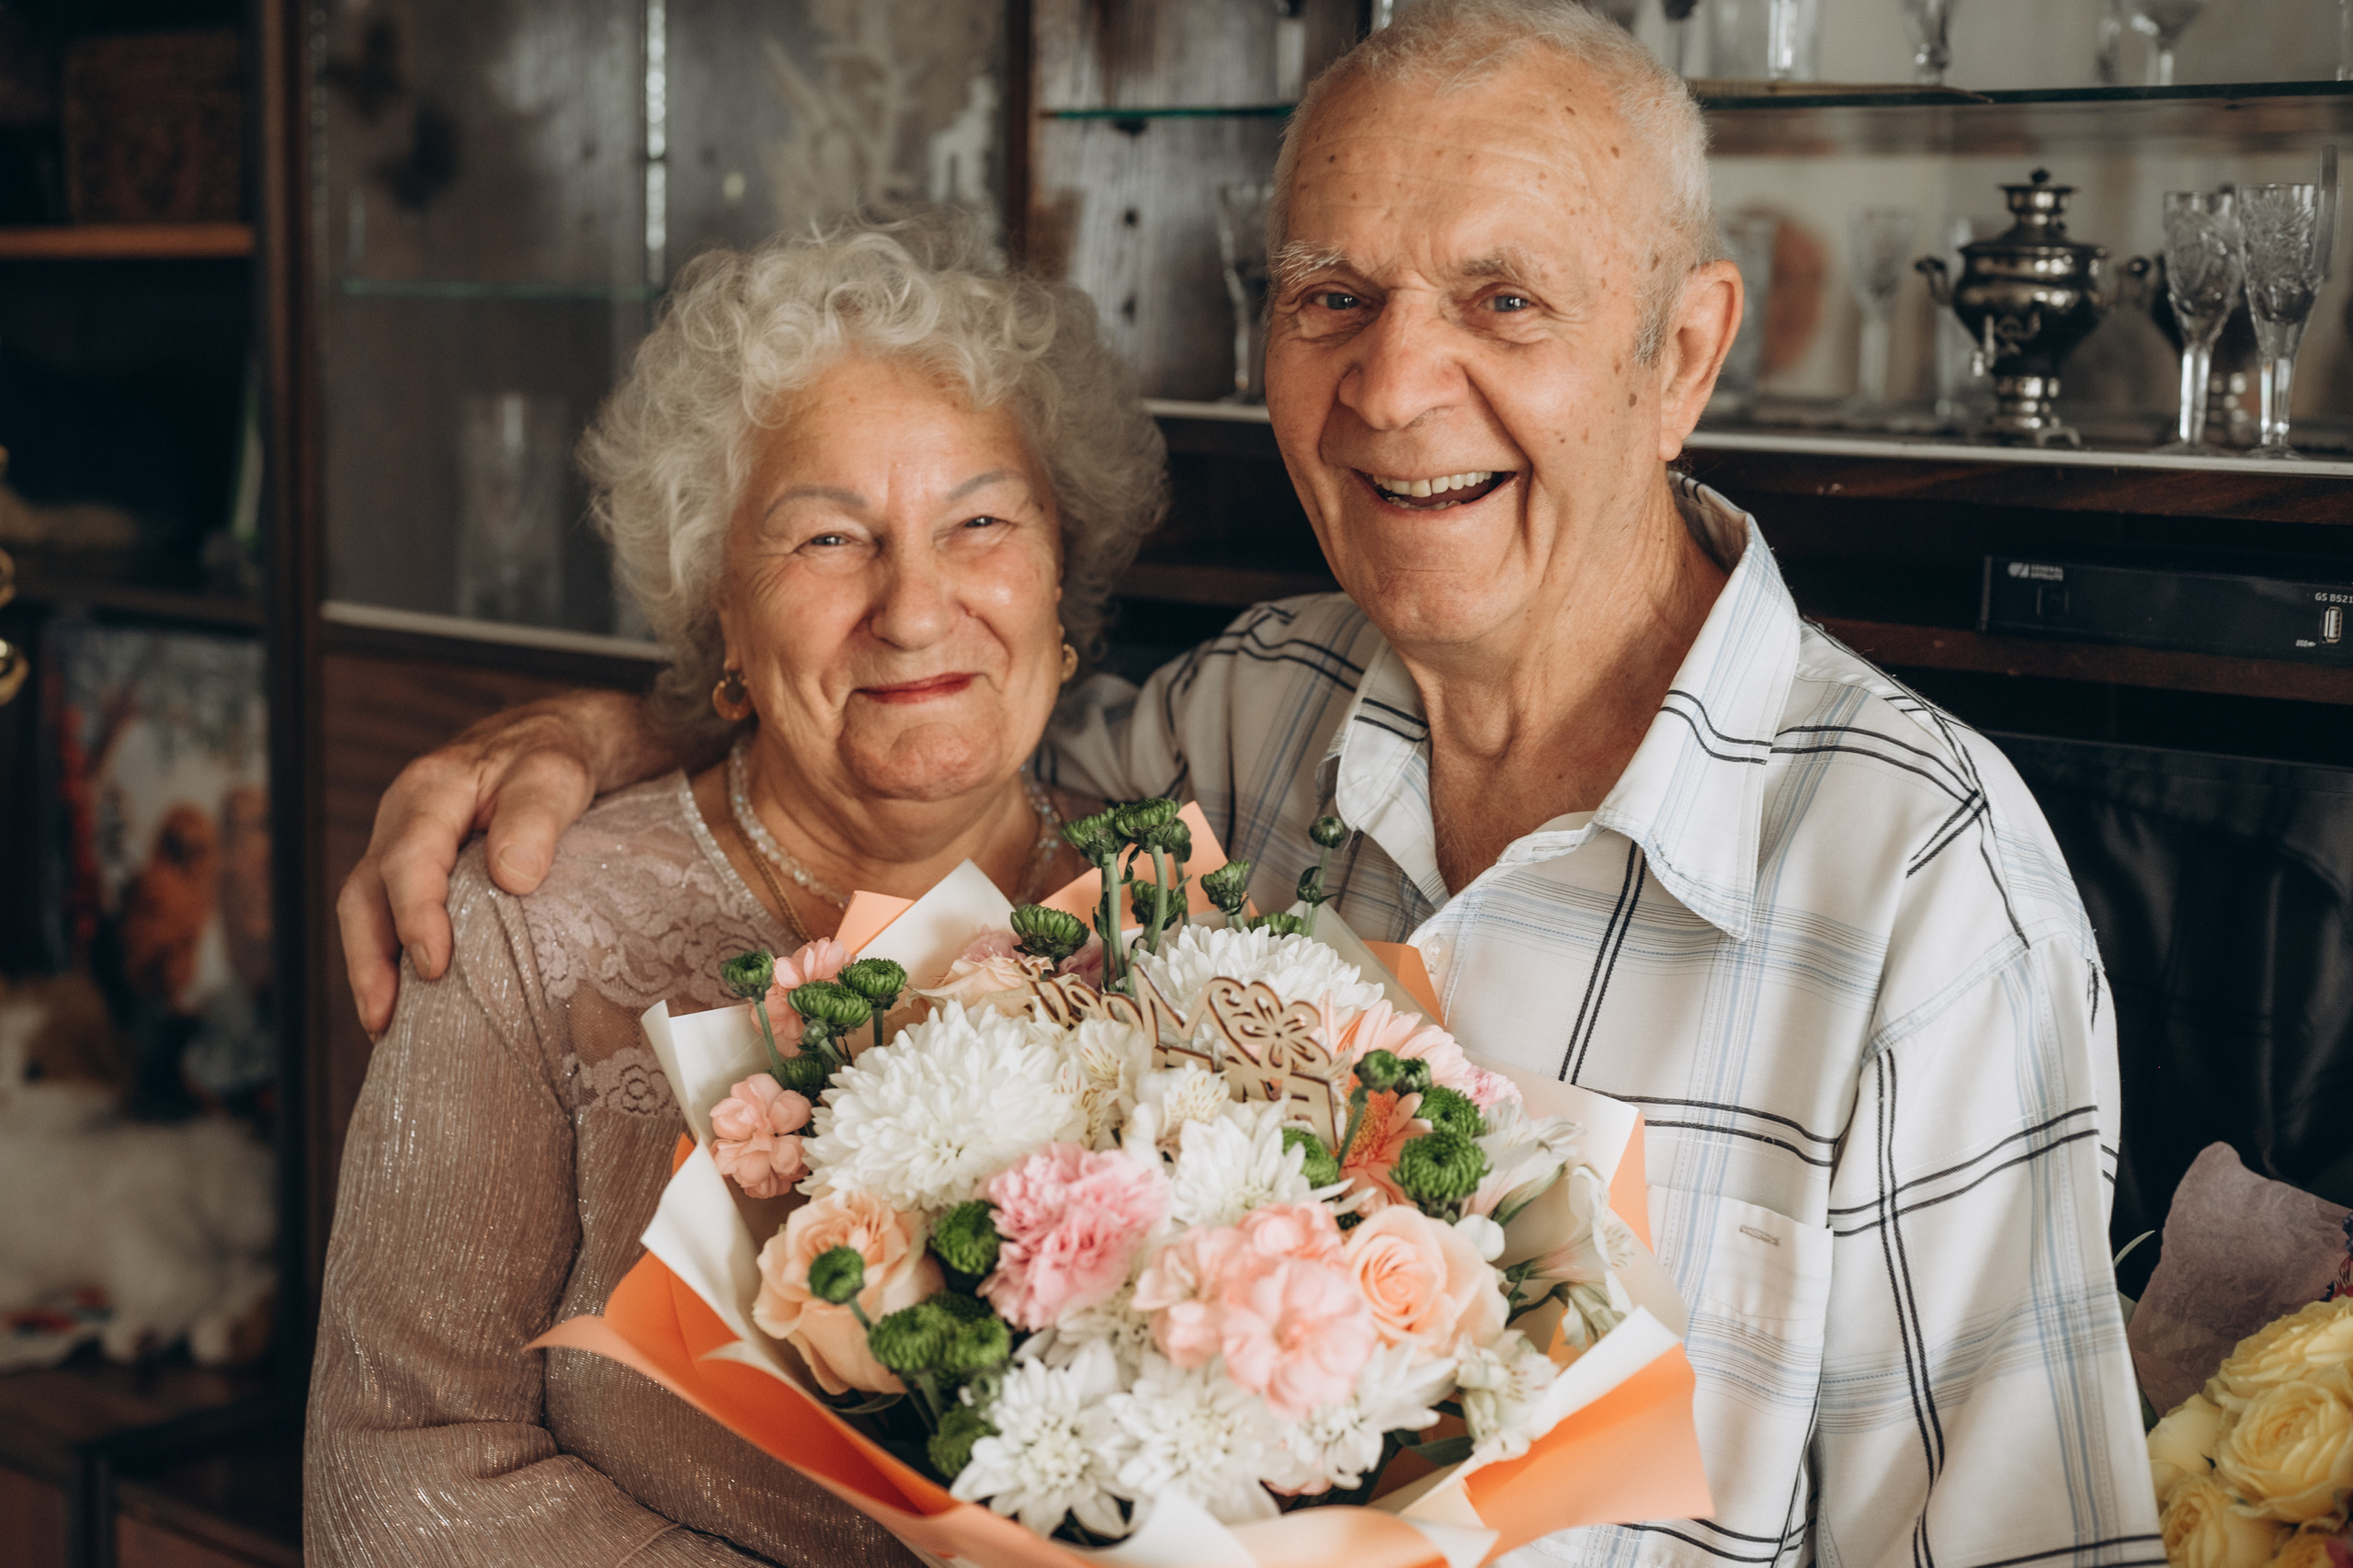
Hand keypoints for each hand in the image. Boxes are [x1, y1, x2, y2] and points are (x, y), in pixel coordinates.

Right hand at [338, 690, 675, 1034]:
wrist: (558, 737)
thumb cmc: (555, 755)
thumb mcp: (556, 775)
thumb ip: (535, 820)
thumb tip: (513, 879)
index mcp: (431, 792)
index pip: (407, 861)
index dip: (415, 917)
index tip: (434, 966)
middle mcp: (403, 818)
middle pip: (364, 894)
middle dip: (368, 961)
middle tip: (386, 1020)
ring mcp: (403, 843)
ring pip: (366, 909)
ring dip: (372, 969)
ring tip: (387, 1027)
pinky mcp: (418, 866)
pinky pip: (388, 913)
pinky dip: (392, 956)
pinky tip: (409, 1001)